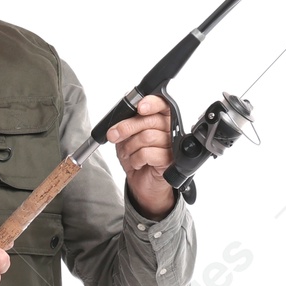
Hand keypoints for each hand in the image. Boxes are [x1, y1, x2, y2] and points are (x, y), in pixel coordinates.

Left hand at [106, 94, 176, 217]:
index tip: (139, 108)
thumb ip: (126, 122)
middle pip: (150, 120)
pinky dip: (136, 159)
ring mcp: (172, 145)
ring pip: (147, 137)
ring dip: (130, 147)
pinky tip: (138, 163)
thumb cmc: (137, 157)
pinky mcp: (170, 160)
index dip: (151, 103)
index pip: (162, 104)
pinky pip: (148, 153)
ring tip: (128, 154)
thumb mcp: (126, 137)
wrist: (141, 183)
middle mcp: (170, 130)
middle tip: (113, 135)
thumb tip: (120, 114)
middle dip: (126, 127)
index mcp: (162, 118)